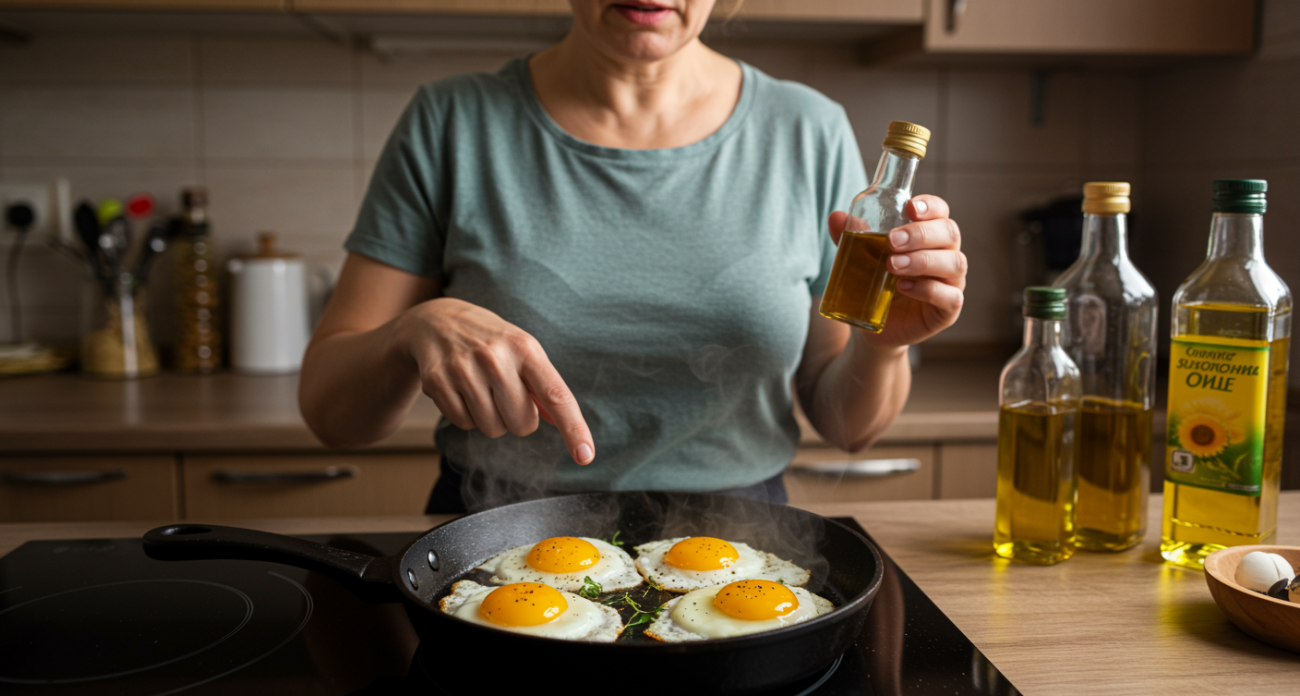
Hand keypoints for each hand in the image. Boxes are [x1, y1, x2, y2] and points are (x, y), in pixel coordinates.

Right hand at [393, 297, 594, 464]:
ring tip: (480, 389)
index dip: (573, 428)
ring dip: (491, 418)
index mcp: (525, 348)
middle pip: (521, 424)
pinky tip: (460, 390)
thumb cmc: (490, 340)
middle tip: (504, 394)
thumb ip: (543, 386)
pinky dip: (466, 416)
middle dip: (517, 419)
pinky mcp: (438, 382)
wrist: (436, 321)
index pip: (556, 396)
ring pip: (492, 428)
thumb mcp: (522, 351)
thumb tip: (560, 421)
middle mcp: (496, 357)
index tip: (586, 456)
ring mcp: (464, 369)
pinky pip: (464, 424)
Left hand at [827, 194, 965, 347]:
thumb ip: (852, 238)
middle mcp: (946, 255)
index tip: (909, 207)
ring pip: (954, 263)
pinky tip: (904, 287)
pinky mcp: (948, 310)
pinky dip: (928, 290)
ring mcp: (951, 283)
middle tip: (891, 241)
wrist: (872, 326)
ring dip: (923, 261)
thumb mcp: (860, 258)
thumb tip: (836, 217)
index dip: (930, 206)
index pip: (941, 212)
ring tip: (893, 265)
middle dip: (921, 234)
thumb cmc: (874, 284)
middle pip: (950, 233)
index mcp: (930, 236)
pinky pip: (950, 296)